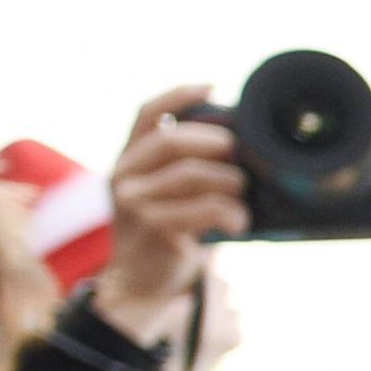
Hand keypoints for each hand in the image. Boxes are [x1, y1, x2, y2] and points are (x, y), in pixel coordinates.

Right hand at [94, 83, 252, 350]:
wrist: (142, 286)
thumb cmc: (169, 236)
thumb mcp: (170, 196)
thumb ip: (189, 170)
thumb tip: (246, 148)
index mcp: (129, 160)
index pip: (146, 113)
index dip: (178, 95)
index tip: (212, 85)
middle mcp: (124, 176)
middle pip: (171, 139)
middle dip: (215, 141)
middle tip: (241, 153)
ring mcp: (135, 202)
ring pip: (193, 174)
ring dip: (231, 182)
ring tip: (243, 195)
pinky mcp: (154, 228)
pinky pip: (205, 208)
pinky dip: (232, 213)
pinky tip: (240, 223)